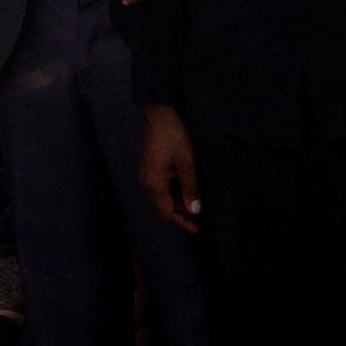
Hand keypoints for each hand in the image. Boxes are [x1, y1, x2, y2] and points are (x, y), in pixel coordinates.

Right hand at [138, 104, 201, 234]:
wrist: (160, 115)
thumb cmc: (173, 138)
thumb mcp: (186, 164)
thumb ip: (190, 188)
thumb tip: (194, 210)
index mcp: (154, 184)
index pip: (167, 213)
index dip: (182, 223)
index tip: (196, 229)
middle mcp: (147, 183)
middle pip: (163, 208)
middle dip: (180, 215)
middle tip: (198, 217)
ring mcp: (147, 175)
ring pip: (162, 198)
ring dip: (177, 203)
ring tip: (194, 203)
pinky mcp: (150, 169)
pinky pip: (161, 189)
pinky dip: (173, 194)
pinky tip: (185, 190)